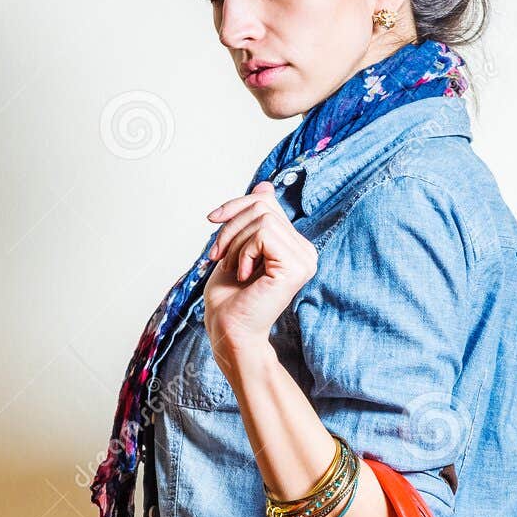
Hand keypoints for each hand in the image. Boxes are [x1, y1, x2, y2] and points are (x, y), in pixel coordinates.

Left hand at [202, 180, 317, 366]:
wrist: (227, 331)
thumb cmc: (228, 297)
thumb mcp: (236, 246)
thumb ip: (253, 218)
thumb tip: (266, 185)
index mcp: (293, 246)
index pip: (267, 203)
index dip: (235, 205)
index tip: (212, 221)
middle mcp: (305, 251)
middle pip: (263, 206)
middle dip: (230, 227)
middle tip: (217, 256)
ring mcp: (305, 260)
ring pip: (262, 219)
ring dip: (234, 242)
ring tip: (232, 269)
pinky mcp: (296, 268)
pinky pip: (264, 234)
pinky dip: (243, 251)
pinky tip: (242, 274)